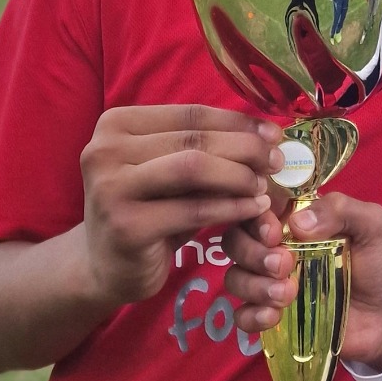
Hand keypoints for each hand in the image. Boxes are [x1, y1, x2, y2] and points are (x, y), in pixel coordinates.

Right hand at [77, 105, 280, 305]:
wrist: (106, 267)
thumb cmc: (148, 210)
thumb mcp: (171, 172)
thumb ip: (203, 149)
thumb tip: (265, 133)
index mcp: (116, 124)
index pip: (191, 113)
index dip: (238, 122)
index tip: (273, 133)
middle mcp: (105, 150)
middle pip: (194, 139)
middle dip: (245, 148)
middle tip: (276, 161)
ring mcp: (111, 188)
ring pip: (194, 167)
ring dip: (239, 175)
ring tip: (264, 185)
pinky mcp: (127, 226)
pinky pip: (194, 210)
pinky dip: (231, 207)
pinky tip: (254, 209)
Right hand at [221, 193, 381, 369]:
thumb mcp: (372, 225)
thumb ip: (341, 210)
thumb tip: (297, 223)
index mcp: (297, 221)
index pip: (257, 208)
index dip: (255, 218)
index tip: (274, 233)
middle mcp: (278, 249)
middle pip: (236, 241)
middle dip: (252, 253)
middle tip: (285, 266)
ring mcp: (273, 284)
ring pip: (235, 277)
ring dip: (253, 285)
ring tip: (287, 295)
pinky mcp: (274, 317)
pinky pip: (242, 316)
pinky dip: (251, 316)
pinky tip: (274, 316)